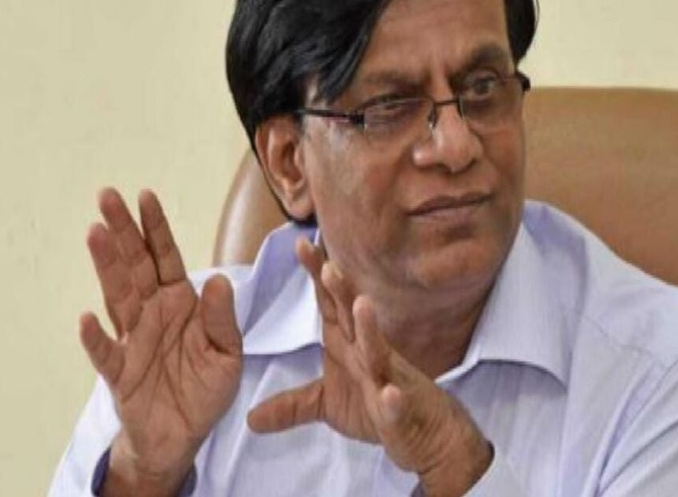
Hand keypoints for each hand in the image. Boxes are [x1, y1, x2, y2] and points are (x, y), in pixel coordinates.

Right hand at [79, 188, 242, 495]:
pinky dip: (96, 338)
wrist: (183, 434)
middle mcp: (153, 313)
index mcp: (181, 302)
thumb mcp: (227, 353)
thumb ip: (222, 319)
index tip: (145, 195)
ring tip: (95, 233)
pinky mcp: (121, 372)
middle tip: (107, 196)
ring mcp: (134, 339)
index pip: (166, 258)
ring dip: (106, 267)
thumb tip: (217, 279)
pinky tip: (86, 319)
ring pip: (117, 297)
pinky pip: (107, 353)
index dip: (156, 229)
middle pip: (135, 266)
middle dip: (123, 232)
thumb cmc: (205, 387)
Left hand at [248, 237, 491, 495]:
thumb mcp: (328, 406)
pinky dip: (394, 397)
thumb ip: (292, 404)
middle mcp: (368, 354)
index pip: (331, 304)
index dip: (318, 275)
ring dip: (370, 328)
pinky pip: (396, 403)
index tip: (301, 243)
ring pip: (379, 350)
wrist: (428, 433)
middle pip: (352, 317)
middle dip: (341, 291)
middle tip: (327, 265)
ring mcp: (388, 380)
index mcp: (348, 345)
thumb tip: (249, 417)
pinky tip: (389, 392)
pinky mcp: (400, 411)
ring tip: (362, 305)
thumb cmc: (377, 408)